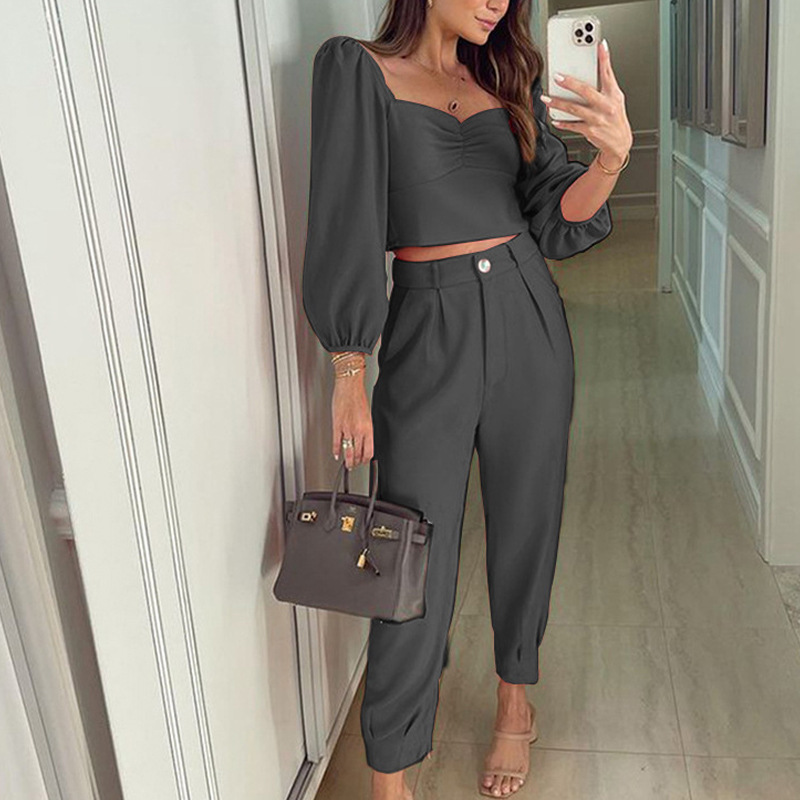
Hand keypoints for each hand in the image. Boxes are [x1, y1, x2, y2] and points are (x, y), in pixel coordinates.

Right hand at [332, 376, 373, 468]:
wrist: (349, 386)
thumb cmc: (359, 397)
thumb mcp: (368, 415)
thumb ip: (366, 429)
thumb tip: (364, 440)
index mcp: (368, 428)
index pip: (369, 450)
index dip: (366, 459)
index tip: (364, 461)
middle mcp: (358, 430)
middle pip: (358, 453)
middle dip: (356, 462)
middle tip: (354, 465)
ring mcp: (347, 429)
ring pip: (348, 450)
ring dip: (347, 459)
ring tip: (347, 464)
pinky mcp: (337, 425)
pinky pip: (336, 442)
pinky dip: (336, 450)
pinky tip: (336, 454)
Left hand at [540, 39, 632, 164]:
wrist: (619, 143)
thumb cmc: (615, 118)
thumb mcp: (616, 99)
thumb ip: (606, 84)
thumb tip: (595, 68)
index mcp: (613, 94)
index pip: (609, 73)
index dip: (605, 58)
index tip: (600, 44)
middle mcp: (606, 106)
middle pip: (586, 91)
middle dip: (570, 83)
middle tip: (557, 76)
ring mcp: (597, 119)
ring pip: (574, 108)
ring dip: (558, 103)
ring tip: (546, 99)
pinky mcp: (590, 130)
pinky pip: (572, 124)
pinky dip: (562, 122)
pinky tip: (554, 118)